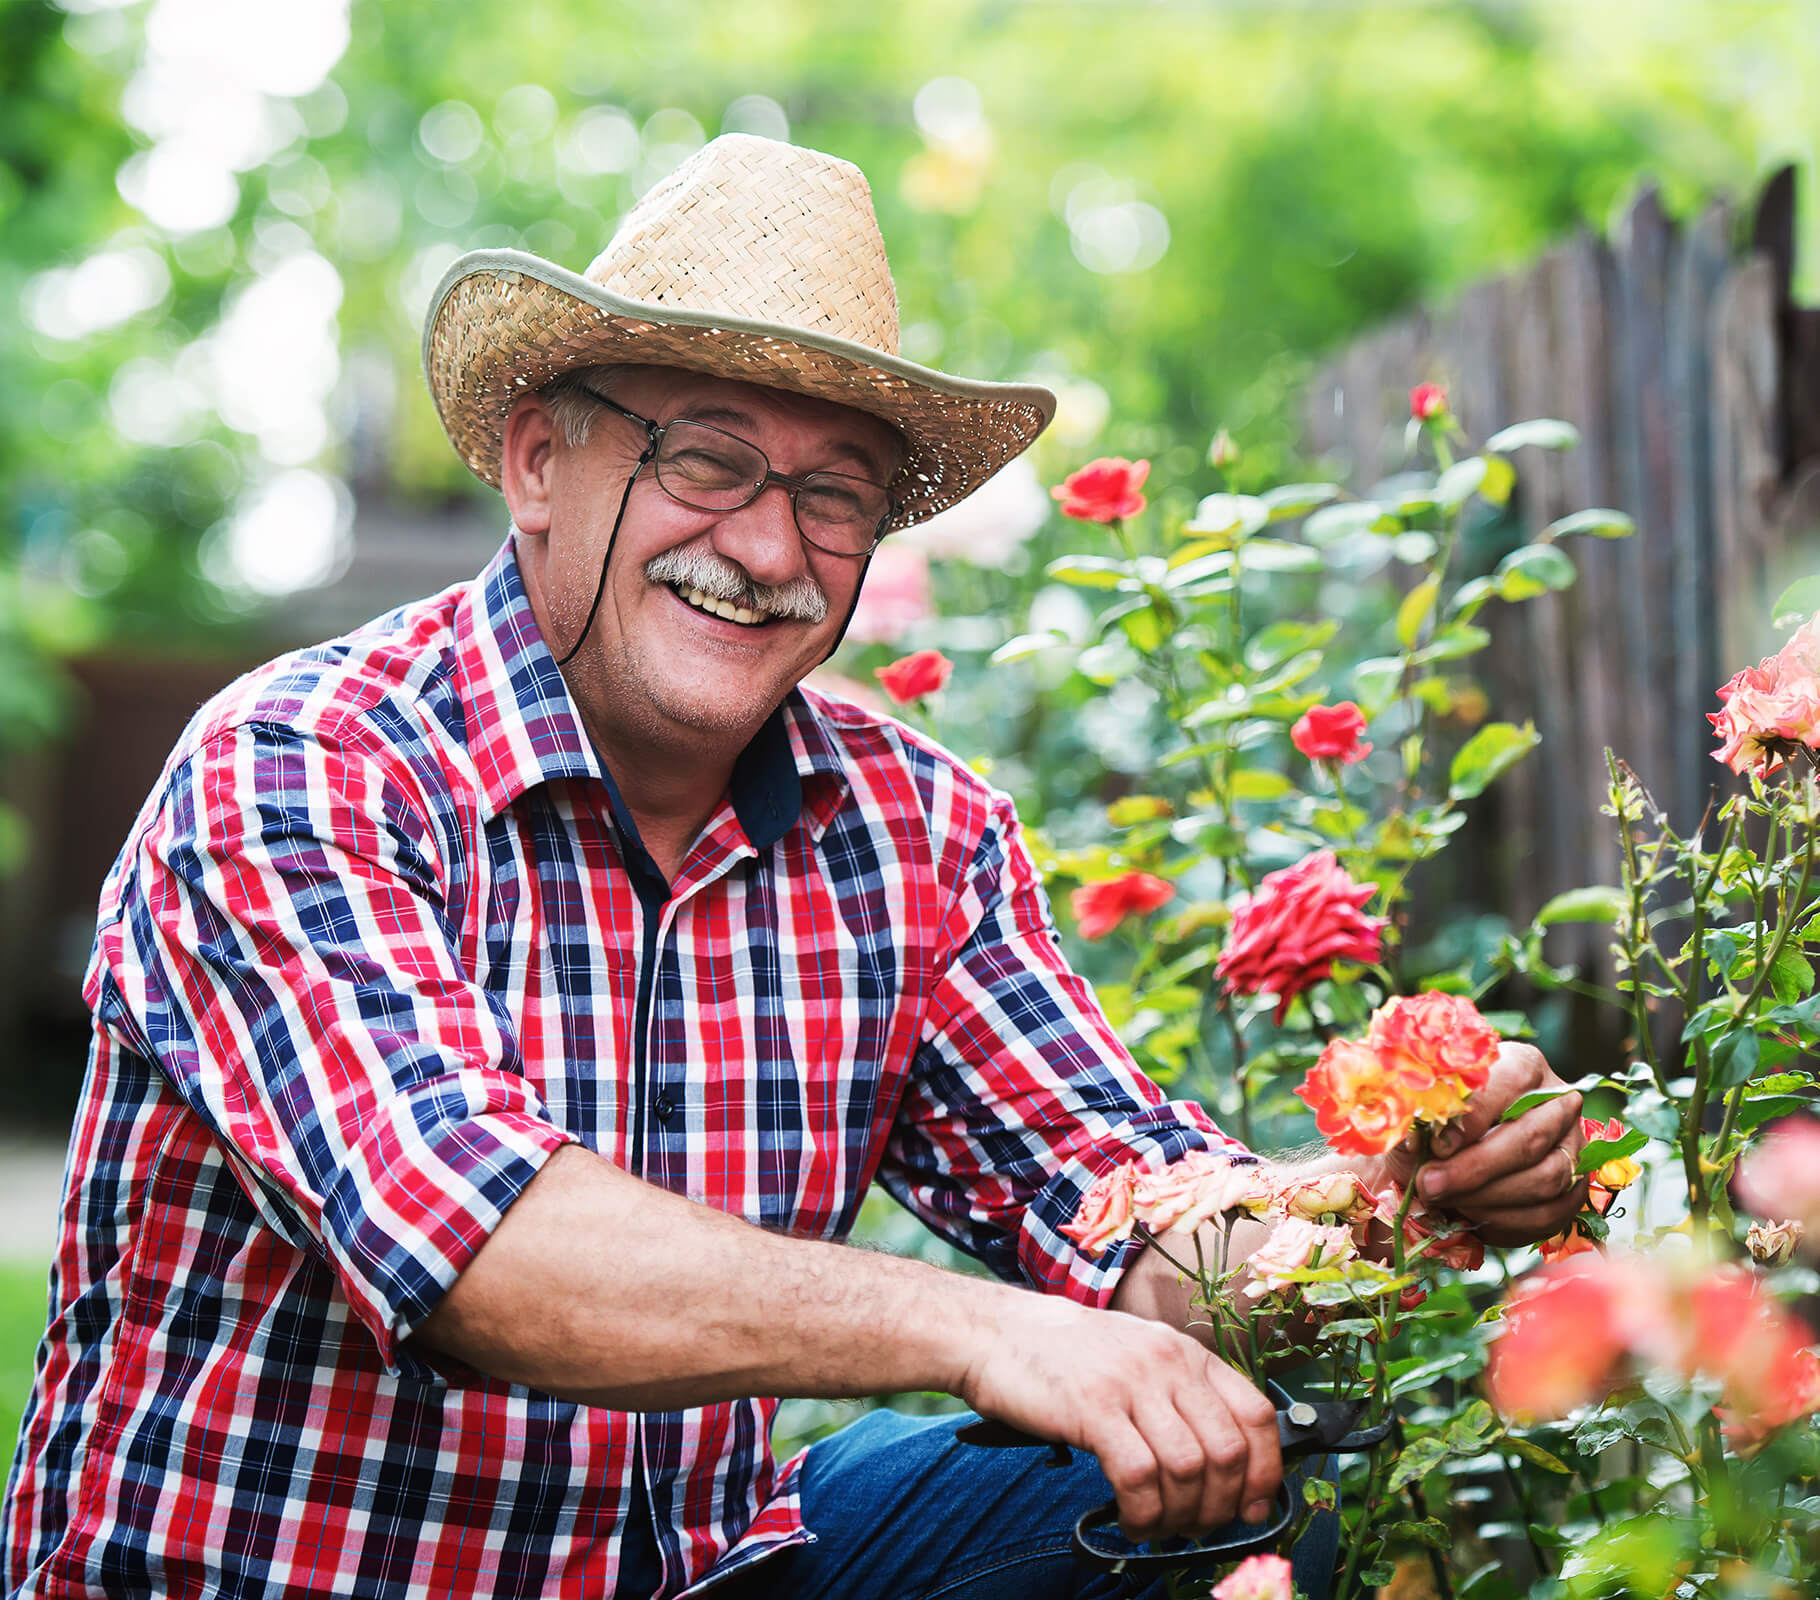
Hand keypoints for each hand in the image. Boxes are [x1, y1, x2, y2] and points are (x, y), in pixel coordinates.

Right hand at [959, 1290, 1281, 1541]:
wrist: (999, 1333)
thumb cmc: (1068, 1357)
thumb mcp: (1139, 1359)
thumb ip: (1180, 1398)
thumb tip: (1223, 1465)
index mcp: (1186, 1352)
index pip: (1256, 1414)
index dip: (1265, 1471)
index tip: (1253, 1506)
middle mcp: (1167, 1363)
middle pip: (1227, 1451)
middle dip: (1220, 1505)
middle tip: (1197, 1526)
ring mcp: (1131, 1383)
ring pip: (1187, 1469)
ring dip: (1180, 1515)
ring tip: (1159, 1526)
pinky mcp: (1093, 1408)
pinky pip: (1139, 1476)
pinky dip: (1144, 1513)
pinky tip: (1132, 1521)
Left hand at [1383, 1043, 1586, 1246]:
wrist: (1442, 1157)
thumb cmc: (1430, 1124)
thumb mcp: (1416, 1113)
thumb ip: (1415, 1122)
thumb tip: (1415, 1138)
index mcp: (1523, 1065)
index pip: (1511, 1082)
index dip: (1474, 1116)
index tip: (1436, 1145)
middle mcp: (1559, 1102)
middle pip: (1531, 1137)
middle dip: (1475, 1168)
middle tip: (1430, 1184)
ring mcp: (1572, 1147)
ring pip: (1546, 1178)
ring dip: (1488, 1198)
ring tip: (1444, 1200)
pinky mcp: (1573, 1188)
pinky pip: (1551, 1213)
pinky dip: (1506, 1222)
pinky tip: (1469, 1216)